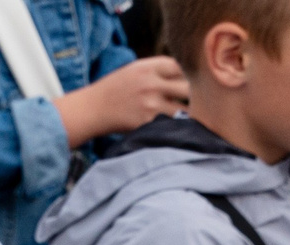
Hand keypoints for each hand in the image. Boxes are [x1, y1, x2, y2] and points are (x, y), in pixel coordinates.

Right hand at [54, 56, 191, 148]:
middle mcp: (151, 83)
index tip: (191, 87)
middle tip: (197, 106)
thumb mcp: (135, 70)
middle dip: (196, 97)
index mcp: (148, 67)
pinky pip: (174, 125)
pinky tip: (180, 131)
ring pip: (186, 109)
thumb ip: (160, 71)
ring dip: (191, 116)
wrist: (93, 109)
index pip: (182, 67)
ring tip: (192, 120)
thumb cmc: (117, 90)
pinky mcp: (149, 122)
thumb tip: (190, 76)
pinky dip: (180, 128)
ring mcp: (151, 103)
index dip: (190, 77)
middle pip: (189, 88)